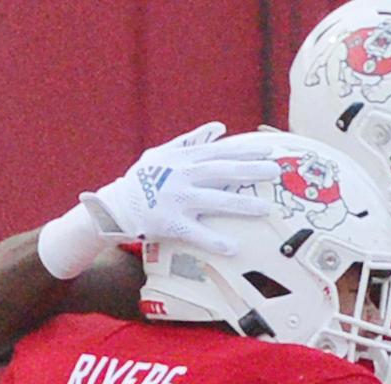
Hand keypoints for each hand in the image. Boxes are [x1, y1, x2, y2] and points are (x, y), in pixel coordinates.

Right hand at [80, 121, 281, 254]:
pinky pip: (195, 233)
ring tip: (266, 209)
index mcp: (183, 159)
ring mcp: (176, 199)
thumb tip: (220, 128)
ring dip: (241, 204)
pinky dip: (214, 240)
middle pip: (222, 171)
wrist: (114, 205)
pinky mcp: (169, 223)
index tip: (269, 150)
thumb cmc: (142, 179)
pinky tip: (233, 248)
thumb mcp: (162, 153)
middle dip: (251, 170)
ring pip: (214, 200)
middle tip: (276, 172)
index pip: (219, 151)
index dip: (245, 150)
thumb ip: (192, 140)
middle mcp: (182, 176)